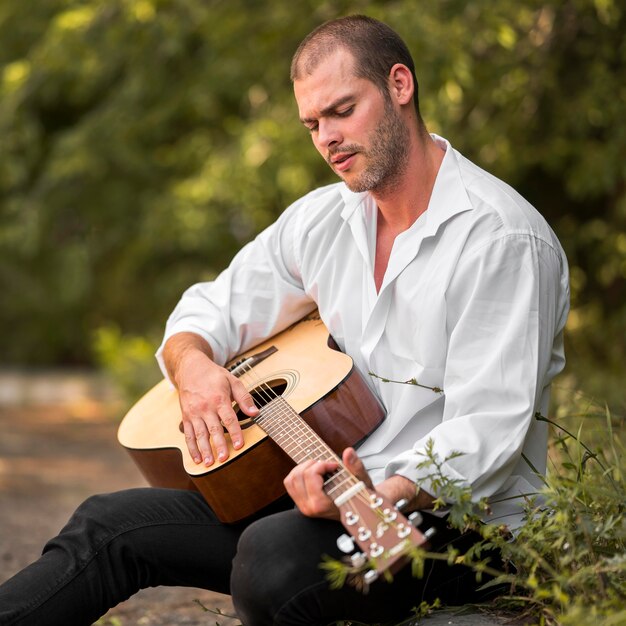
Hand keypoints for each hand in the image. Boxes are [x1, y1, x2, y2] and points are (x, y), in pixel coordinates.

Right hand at [164, 333, 258, 465]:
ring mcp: (194, 413)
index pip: (229, 418)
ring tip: (210, 463)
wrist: (190, 368)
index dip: (235, 432)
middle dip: (219, 445)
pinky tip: (197, 458)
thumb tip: (255, 413)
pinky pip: (188, 435)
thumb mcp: (233, 380)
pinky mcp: (186, 417)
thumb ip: (244, 398)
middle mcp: (205, 407)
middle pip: (213, 429)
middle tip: (224, 459)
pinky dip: (191, 448)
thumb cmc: (214, 375)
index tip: (239, 445)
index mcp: (219, 398)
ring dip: (204, 450)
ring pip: (199, 434)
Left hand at [283, 447, 373, 518]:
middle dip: (313, 464)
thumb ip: (356, 467)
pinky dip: (298, 473)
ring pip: (291, 479)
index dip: (322, 464)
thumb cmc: (361, 497)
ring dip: (303, 468)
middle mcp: (308, 508)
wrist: (360, 512)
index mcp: (321, 505)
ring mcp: (303, 507)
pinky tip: (312, 473)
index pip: (310, 475)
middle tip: (327, 466)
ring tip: (319, 468)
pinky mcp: (301, 504)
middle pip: (298, 475)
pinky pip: (290, 484)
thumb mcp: (362, 481)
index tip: (335, 465)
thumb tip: (348, 452)